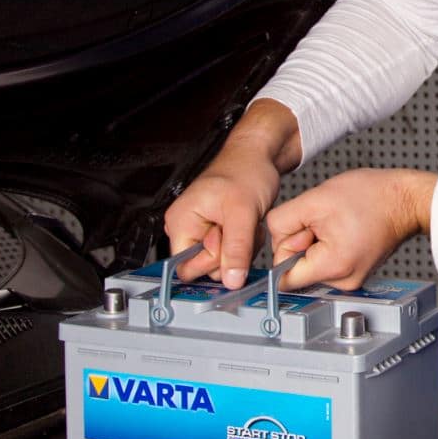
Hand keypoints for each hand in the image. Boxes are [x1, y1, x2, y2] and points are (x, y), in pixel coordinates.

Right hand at [163, 100, 301, 287]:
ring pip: (221, 263)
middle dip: (230, 254)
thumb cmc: (245, 172)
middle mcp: (185, 229)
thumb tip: (231, 281)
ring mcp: (200, 232)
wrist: (257, 157)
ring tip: (246, 224)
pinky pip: (229, 253)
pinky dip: (243, 245)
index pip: (187, 267)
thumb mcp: (243, 213)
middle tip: (241, 228)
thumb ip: (236, 250)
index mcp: (180, 223)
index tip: (228, 239)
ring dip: (240, 250)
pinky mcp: (215, 233)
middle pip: (205, 268)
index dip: (212, 261)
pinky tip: (247, 226)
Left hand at [267, 168, 437, 290]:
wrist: (405, 200)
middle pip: (296, 270)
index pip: (284, 278)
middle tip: (323, 222)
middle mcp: (343, 282)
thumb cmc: (371, 196)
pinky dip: (326, 246)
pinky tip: (342, 230)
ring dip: (314, 243)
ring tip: (336, 224)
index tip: (299, 232)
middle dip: (301, 243)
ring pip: (309, 265)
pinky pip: (324, 263)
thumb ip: (281, 223)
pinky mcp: (352, 274)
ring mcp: (350, 281)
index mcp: (332, 267)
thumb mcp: (314, 199)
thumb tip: (270, 241)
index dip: (284, 250)